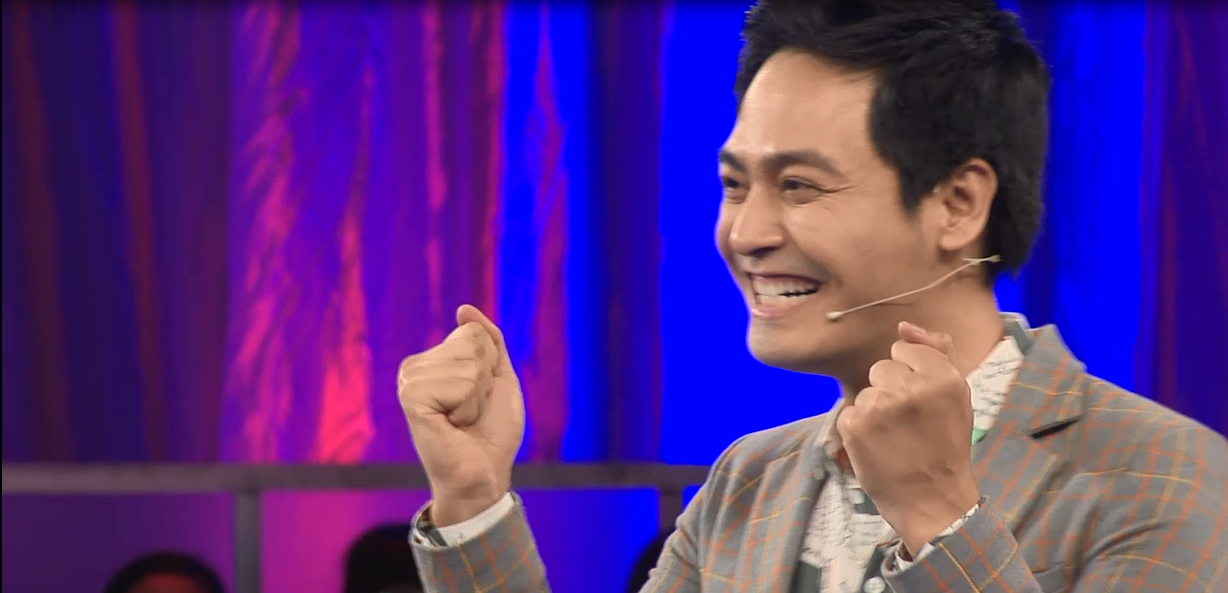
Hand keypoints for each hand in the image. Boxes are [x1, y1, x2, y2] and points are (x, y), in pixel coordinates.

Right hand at [397, 305, 524, 525]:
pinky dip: (467, 407)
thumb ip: (488, 340)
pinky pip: (457, 383)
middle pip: (471, 344)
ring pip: (467, 364)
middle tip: (471, 411)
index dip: (490, 366)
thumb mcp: (499, 377)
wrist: (484, 474)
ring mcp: (409, 382)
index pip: (473, 333)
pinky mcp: (411, 398)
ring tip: (462, 420)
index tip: (480, 396)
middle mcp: (415, 367)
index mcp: (433, 360)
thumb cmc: (492, 431)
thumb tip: (464, 310)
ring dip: (476, 397)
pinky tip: (452, 425)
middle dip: (484, 381)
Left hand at [836, 321, 980, 553]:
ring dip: (874, 411)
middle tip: (909, 423)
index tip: (921, 402)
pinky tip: (877, 447)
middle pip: (881, 369)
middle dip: (891, 391)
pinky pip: (849, 412)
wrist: (932, 500)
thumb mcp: (955, 396)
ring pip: (866, 392)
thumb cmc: (945, 446)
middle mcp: (910, 387)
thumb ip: (935, 354)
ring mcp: (879, 406)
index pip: (903, 350)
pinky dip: (859, 429)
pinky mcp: (854, 425)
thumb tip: (905, 326)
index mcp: (941, 376)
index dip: (910, 375)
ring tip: (894, 438)